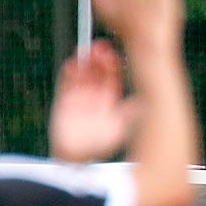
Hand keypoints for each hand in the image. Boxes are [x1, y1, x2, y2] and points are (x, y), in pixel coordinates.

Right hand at [49, 40, 136, 161]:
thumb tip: (142, 102)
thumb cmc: (100, 146)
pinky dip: (70, 73)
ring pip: (82, 76)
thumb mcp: (119, 128)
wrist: (76, 159)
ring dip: (84, 63)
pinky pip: (66, 84)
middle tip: (100, 46)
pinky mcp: (63, 103)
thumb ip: (129, 113)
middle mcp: (95, 100)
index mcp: (110, 105)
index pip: (112, 80)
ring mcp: (79, 101)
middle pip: (97, 75)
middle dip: (98, 61)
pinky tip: (74, 63)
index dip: (112, 67)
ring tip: (86, 50)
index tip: (112, 54)